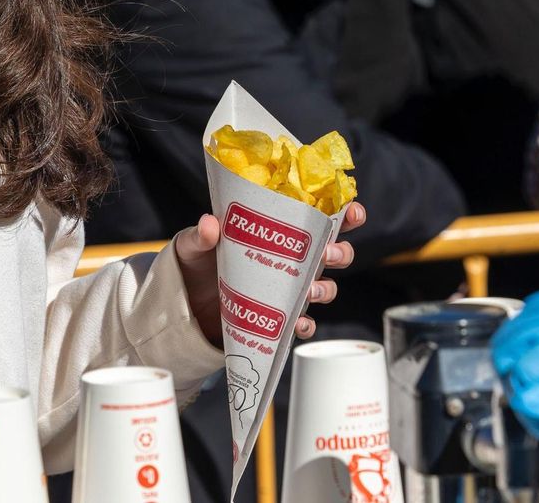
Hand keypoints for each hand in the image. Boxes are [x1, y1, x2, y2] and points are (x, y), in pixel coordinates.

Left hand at [174, 200, 365, 344]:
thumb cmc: (197, 264)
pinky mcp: (278, 318)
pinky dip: (305, 325)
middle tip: (329, 253)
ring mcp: (287, 290)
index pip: (319, 218)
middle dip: (340, 252)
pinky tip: (298, 323)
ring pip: (324, 288)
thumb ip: (201, 235)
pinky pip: (303, 324)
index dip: (344, 214)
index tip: (353, 212)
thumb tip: (210, 224)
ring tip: (310, 291)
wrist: (185, 305)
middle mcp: (291, 260)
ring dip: (325, 289)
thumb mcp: (194, 246)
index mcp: (278, 233)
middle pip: (333, 253)